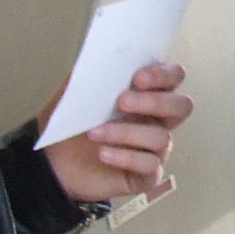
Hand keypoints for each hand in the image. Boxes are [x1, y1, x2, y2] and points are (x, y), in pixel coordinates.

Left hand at [47, 62, 191, 205]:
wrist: (53, 162)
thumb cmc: (72, 124)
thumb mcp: (79, 92)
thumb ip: (96, 75)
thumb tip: (106, 58)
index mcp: (146, 94)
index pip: (174, 77)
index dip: (164, 75)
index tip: (138, 77)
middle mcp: (156, 120)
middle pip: (182, 106)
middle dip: (155, 102)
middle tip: (122, 102)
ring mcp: (153, 149)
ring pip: (161, 138)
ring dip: (126, 132)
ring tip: (95, 132)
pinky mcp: (146, 175)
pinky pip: (149, 166)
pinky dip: (125, 157)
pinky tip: (103, 153)